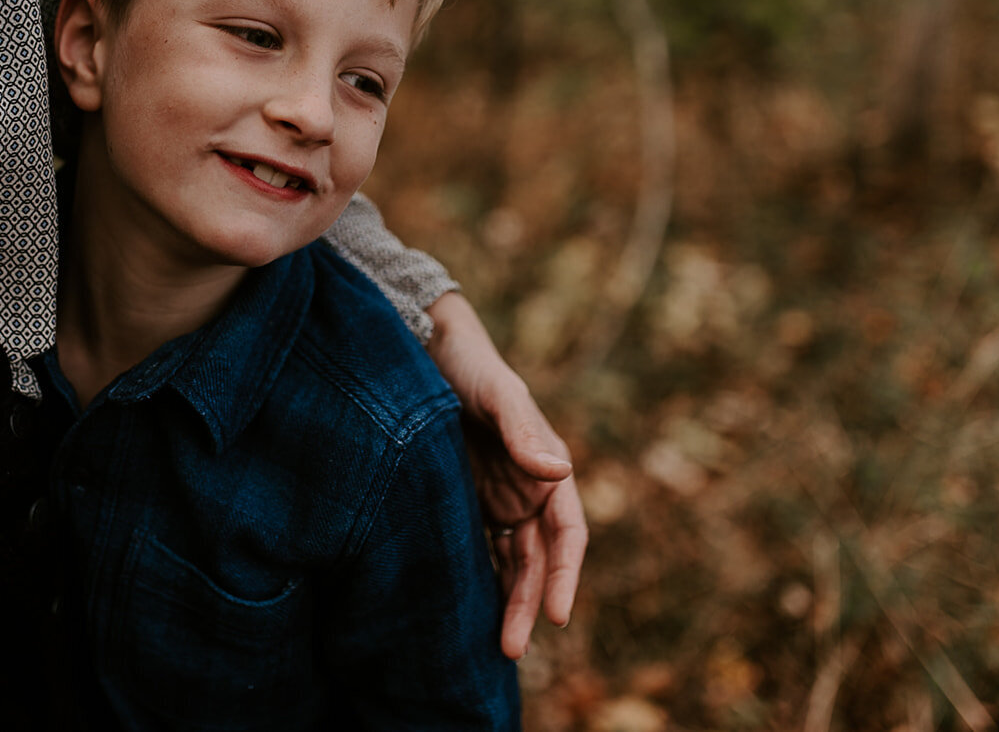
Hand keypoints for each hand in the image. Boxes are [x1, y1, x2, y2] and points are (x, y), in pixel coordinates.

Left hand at [426, 291, 586, 659]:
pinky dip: (479, 579)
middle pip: (537, 561)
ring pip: (510, 563)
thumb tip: (558, 472)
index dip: (565, 576)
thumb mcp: (499, 394)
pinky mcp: (465, 501)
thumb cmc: (471, 368)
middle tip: (511, 650)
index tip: (555, 614)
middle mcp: (528, 491)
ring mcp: (498, 499)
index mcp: (548, 471)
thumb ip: (524, 431)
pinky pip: (479, 549)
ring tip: (495, 647)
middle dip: (528, 604)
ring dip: (507, 602)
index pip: (568, 536)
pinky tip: (464, 612)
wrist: (430, 349)